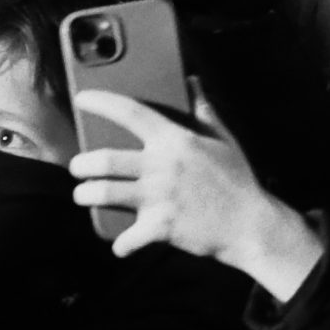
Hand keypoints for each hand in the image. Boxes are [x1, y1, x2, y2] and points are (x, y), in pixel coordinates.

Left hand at [70, 86, 323, 296]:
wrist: (252, 224)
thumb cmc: (238, 180)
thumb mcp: (224, 140)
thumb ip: (204, 110)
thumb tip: (192, 82)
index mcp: (176, 140)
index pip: (131, 113)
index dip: (102, 102)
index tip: (82, 98)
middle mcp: (163, 165)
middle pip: (105, 159)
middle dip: (82, 164)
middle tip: (77, 167)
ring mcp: (160, 197)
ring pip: (105, 193)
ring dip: (86, 195)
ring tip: (82, 195)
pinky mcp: (162, 227)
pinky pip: (128, 237)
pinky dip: (121, 244)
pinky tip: (119, 246)